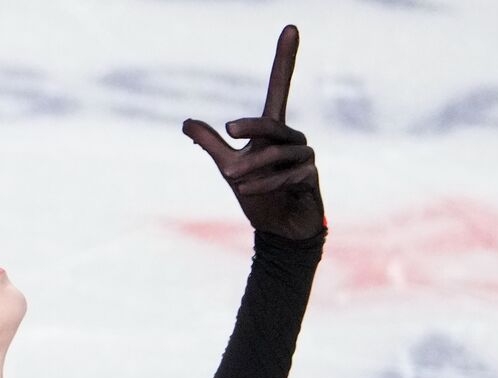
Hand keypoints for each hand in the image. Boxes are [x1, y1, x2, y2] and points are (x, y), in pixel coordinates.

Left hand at [182, 24, 325, 240]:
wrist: (279, 230)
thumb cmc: (258, 194)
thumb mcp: (228, 168)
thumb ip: (211, 144)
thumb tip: (186, 122)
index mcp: (272, 131)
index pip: (280, 87)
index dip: (284, 58)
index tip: (291, 27)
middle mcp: (292, 138)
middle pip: (272, 122)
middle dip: (250, 128)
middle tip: (228, 130)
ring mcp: (305, 156)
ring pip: (277, 153)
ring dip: (253, 166)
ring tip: (234, 180)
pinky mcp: (311, 177)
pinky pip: (288, 175)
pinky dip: (266, 184)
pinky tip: (249, 192)